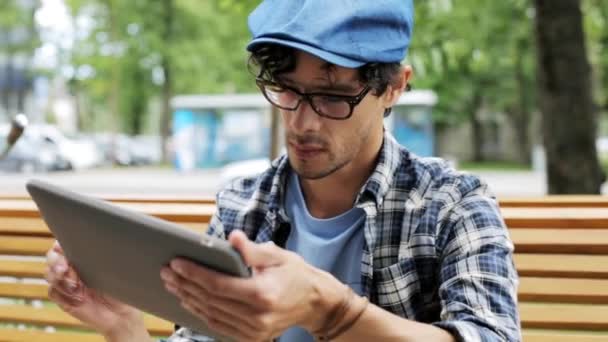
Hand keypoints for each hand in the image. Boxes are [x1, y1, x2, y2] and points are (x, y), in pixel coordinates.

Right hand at [45, 240, 146, 338]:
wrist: (120, 313)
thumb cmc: (122, 287)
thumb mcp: (114, 269)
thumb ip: (103, 255)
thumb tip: (98, 240)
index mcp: (85, 255)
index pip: (66, 243)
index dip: (60, 244)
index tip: (61, 248)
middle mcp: (73, 266)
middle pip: (52, 257)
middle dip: (56, 262)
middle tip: (65, 269)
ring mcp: (66, 281)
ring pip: (49, 273)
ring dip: (59, 279)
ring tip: (76, 286)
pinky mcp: (63, 297)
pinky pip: (52, 291)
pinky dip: (62, 294)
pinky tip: (78, 298)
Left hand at [160, 230, 344, 341]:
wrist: (315, 302)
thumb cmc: (296, 274)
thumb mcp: (277, 255)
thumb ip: (251, 250)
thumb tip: (231, 237)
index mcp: (262, 294)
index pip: (218, 284)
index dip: (194, 274)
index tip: (176, 262)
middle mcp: (256, 317)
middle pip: (210, 300)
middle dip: (185, 284)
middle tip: (167, 271)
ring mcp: (254, 331)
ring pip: (211, 315)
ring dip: (188, 299)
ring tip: (173, 284)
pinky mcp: (252, 338)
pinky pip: (219, 326)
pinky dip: (201, 313)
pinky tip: (189, 301)